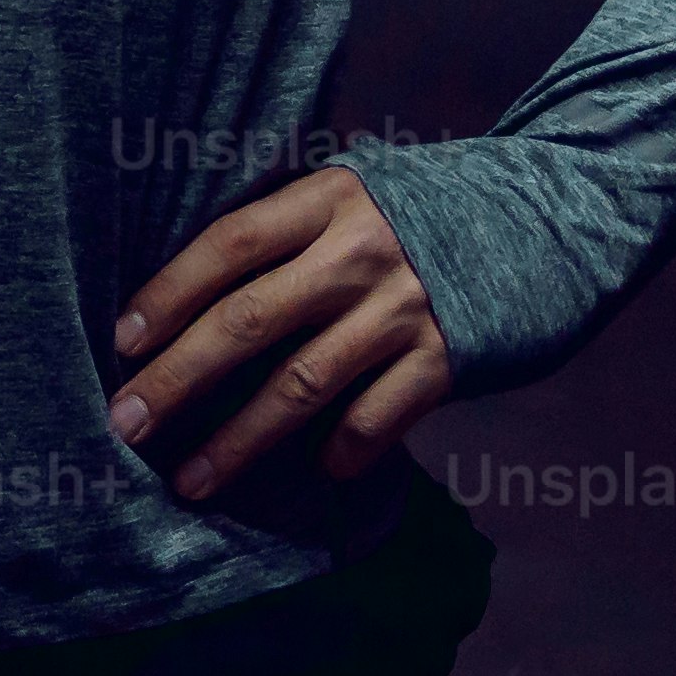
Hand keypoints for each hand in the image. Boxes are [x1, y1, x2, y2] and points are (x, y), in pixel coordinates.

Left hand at [105, 166, 454, 503]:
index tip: (121, 341)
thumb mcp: (356, 195)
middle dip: (177, 379)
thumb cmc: (425, 214)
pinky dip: (342, 451)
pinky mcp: (450, 358)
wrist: (554, 218)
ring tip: (191, 480)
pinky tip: (317, 472)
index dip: (169, 292)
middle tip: (124, 424)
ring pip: (302, 384)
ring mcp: (407, 307)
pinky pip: (378, 418)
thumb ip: (291, 230)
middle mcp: (361, 251)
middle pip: (247, 319)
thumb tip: (190, 295)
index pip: (228, 243)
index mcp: (328, 199)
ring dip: (239, 440)